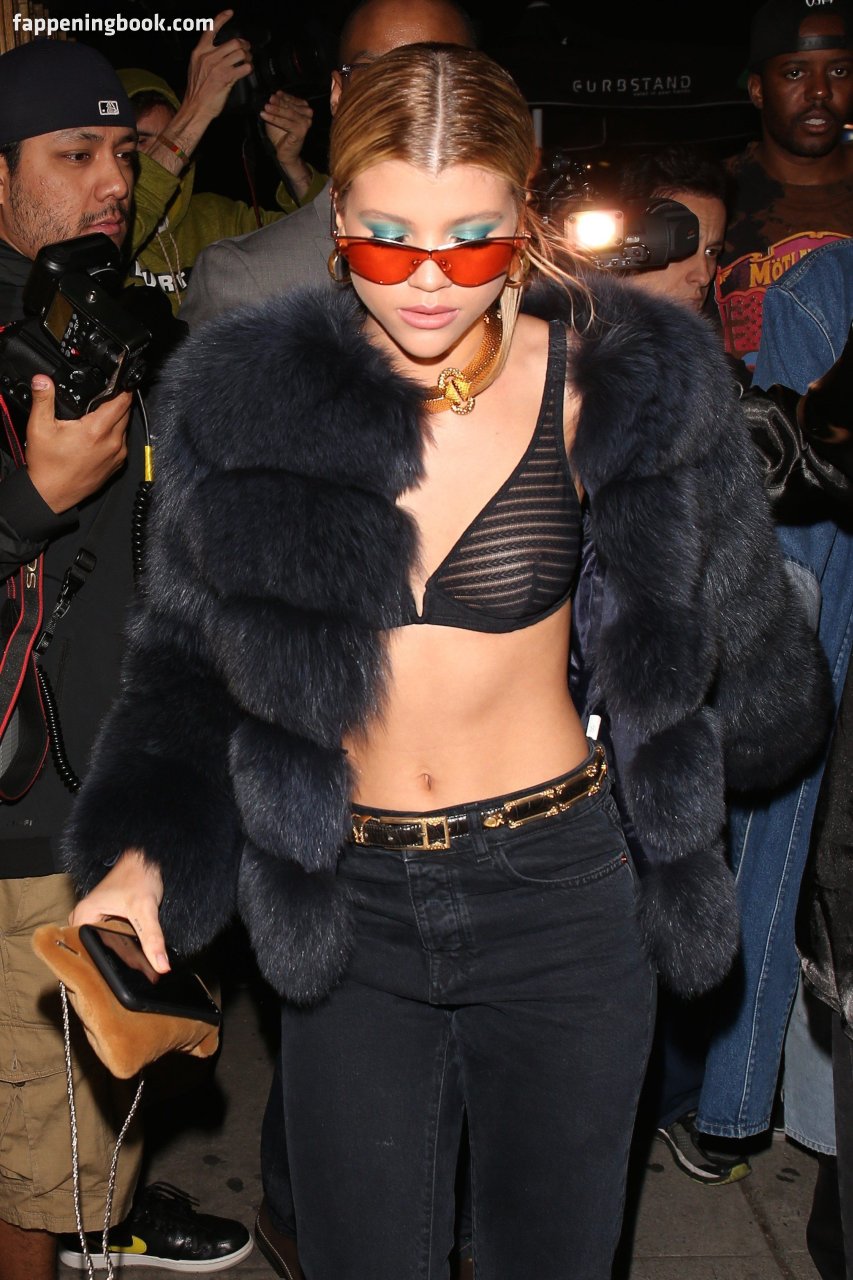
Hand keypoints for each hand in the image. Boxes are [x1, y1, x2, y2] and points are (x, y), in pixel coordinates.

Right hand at [25, 377, 130, 512]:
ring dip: (117, 418)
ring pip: (125, 428)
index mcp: (96, 431)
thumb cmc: (47, 466)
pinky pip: (122, 443)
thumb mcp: (39, 428)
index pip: (121, 402)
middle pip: (126, 413)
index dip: (123, 387)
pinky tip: (100, 434)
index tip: (122, 380)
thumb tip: (43, 380)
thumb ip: (43, 400)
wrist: (52, 494)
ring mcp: (117, 455)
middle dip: (119, 401)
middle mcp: (112, 443)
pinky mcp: (117, 465)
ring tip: (100, 413)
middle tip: (107, 393)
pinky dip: (115, 435)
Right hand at [69, 850, 168, 973]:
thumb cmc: (139, 876)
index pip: (85, 952)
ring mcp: (92, 918)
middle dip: (111, 962)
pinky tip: (132, 956)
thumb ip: (152, 938)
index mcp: (81, 917)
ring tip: (134, 968)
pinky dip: (120, 945)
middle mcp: (82, 918)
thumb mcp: (145, 909)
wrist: (146, 858)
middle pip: (94, 950)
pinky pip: (108, 937)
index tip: (119, 980)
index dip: (103, 967)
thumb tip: (161, 966)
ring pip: (102, 945)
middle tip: (130, 975)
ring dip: (116, 954)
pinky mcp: (103, 918)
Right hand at [174, 9, 252, 135]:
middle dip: (244, 45)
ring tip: (248, 62)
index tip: (229, 13)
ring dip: (248, 57)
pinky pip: (244, 67)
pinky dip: (249, 68)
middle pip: (233, 42)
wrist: (195, 107)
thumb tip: (219, 53)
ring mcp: (218, 66)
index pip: (210, 29)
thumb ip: (206, 57)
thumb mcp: (196, 68)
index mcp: (199, 52)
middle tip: (247, 50)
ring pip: (240, 53)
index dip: (222, 18)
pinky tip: (247, 70)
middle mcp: (208, 56)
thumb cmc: (197, 92)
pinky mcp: (226, 77)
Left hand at [261, 90, 312, 170]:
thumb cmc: (282, 135)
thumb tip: (277, 94)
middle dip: (278, 103)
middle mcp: (307, 114)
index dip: (281, 97)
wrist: (286, 153)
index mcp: (304, 109)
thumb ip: (279, 105)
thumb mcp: (278, 116)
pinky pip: (286, 123)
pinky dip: (274, 119)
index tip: (273, 95)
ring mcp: (306, 123)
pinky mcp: (302, 131)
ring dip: (275, 110)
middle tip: (268, 102)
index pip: (292, 99)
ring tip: (265, 108)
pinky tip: (265, 116)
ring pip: (288, 113)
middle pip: (290, 106)